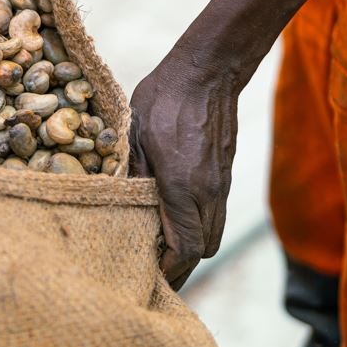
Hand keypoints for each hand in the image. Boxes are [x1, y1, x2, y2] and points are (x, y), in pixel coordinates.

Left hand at [129, 52, 240, 288]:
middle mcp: (208, 192)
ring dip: (192, 248)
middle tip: (152, 269)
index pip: (186, 249)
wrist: (209, 72)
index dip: (169, 270)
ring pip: (214, 235)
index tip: (148, 274)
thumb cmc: (165, 98)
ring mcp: (221, 185)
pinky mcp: (225, 176)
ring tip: (163, 249)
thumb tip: (121, 210)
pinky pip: (216, 215)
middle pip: (204, 250)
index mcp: (183, 186)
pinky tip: (176, 221)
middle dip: (181, 266)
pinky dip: (199, 228)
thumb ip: (133, 178)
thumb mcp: (134, 135)